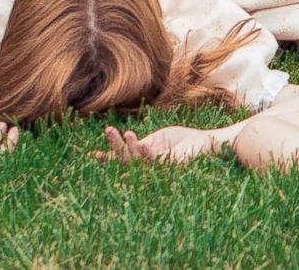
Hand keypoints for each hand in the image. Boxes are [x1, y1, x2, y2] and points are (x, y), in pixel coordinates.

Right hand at [91, 125, 231, 164]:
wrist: (209, 144)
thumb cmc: (187, 140)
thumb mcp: (161, 137)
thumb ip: (143, 142)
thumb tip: (126, 140)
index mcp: (145, 156)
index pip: (121, 158)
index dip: (106, 157)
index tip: (88, 156)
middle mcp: (149, 164)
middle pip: (125, 159)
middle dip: (115, 146)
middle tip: (107, 131)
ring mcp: (159, 167)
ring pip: (137, 161)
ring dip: (129, 148)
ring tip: (125, 133)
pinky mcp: (170, 167)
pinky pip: (154, 162)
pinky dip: (145, 153)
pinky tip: (140, 144)